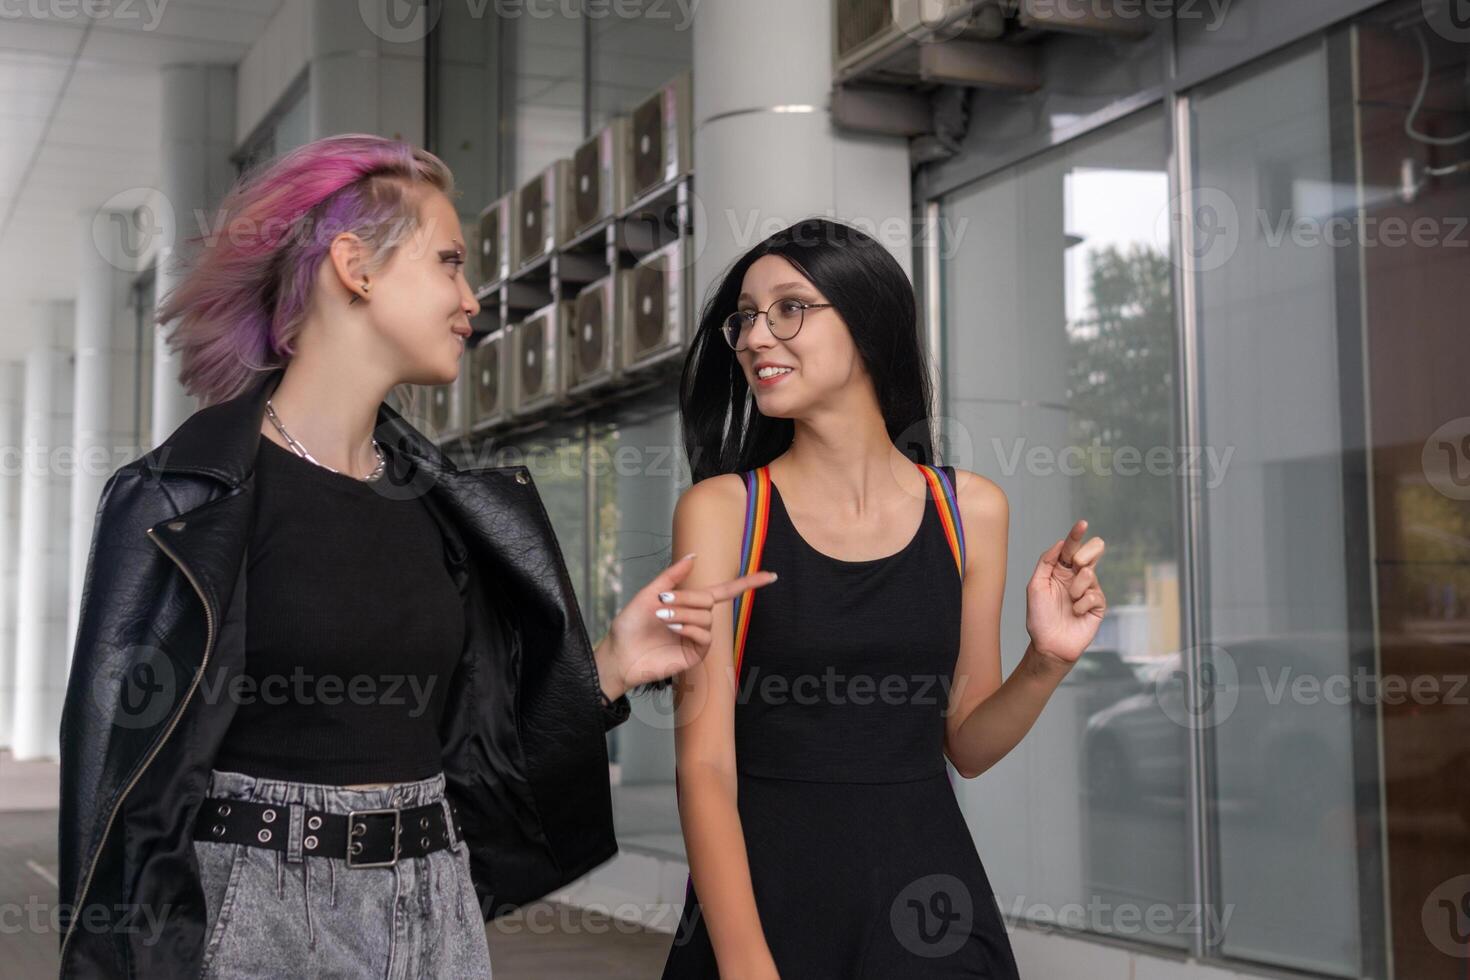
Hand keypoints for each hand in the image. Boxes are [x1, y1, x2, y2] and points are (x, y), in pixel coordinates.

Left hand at [597, 553, 777, 697]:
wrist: (619, 653)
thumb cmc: (630, 625)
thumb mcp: (649, 594)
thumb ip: (672, 576)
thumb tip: (693, 556)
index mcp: (689, 604)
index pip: (724, 591)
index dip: (747, 583)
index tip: (770, 575)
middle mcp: (697, 620)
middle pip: (710, 601)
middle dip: (687, 599)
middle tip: (662, 602)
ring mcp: (697, 638)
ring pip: (706, 618)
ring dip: (684, 613)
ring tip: (662, 618)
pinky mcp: (695, 655)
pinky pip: (705, 636)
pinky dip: (690, 627)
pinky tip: (673, 628)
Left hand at [1025, 520, 1106, 669]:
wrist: (1049, 644)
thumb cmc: (1040, 616)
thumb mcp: (1035, 586)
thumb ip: (1046, 562)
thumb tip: (1060, 543)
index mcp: (1060, 570)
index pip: (1071, 547)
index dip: (1076, 535)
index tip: (1082, 523)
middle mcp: (1076, 577)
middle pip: (1092, 552)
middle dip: (1084, 554)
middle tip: (1075, 565)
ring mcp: (1089, 590)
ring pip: (1090, 573)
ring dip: (1076, 587)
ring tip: (1069, 601)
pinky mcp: (1098, 605)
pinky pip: (1095, 594)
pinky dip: (1082, 603)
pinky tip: (1076, 612)